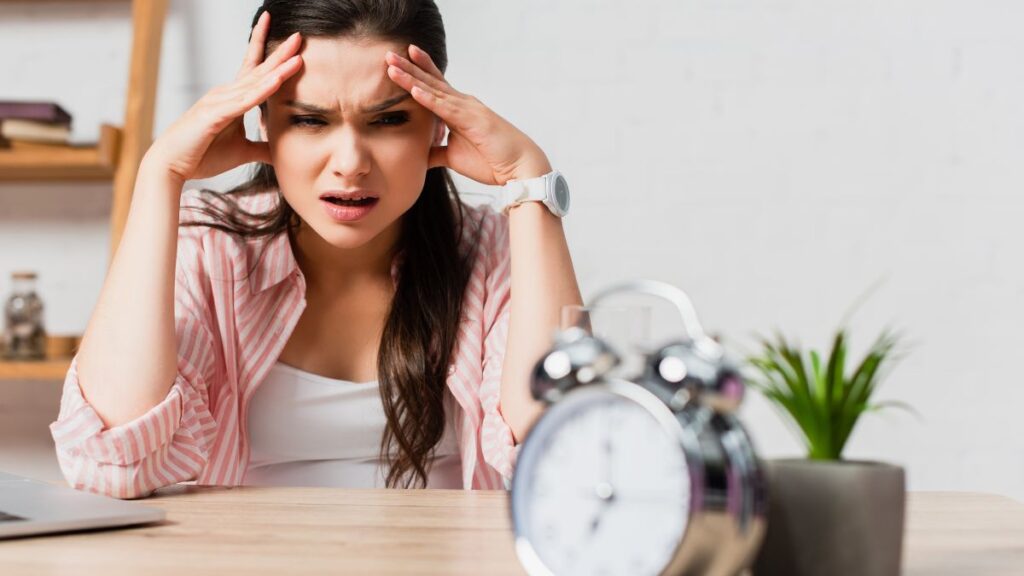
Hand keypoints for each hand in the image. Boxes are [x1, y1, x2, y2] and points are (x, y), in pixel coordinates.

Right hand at [144, 11, 302, 182]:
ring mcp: (218, 102)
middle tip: (298, 36)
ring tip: (296, 55)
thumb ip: (262, 149)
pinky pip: (242, 101)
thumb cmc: (201, 155)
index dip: (271, 54)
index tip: (290, 40)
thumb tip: (281, 152)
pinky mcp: (213, 115)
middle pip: (257, 70)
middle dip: (279, 53)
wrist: (171, 166)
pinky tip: (276, 80)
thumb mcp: (242, 152)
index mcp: (232, 99)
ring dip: (276, 69)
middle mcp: (225, 94)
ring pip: (253, 82)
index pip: (255, 71)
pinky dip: (260, 91)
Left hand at [385, 45, 551, 184]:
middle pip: (431, 82)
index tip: (398, 62)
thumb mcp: (455, 157)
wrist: (518, 166)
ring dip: (412, 78)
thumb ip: (437, 152)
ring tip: (392, 66)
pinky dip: (428, 99)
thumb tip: (419, 155)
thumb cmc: (491, 160)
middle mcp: (463, 103)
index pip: (434, 86)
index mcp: (459, 110)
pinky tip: (413, 89)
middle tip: (388, 54)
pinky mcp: (471, 120)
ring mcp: (468, 109)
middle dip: (409, 68)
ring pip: (434, 90)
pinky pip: (445, 108)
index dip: (417, 72)